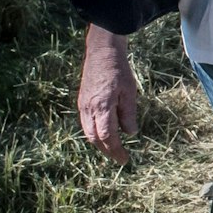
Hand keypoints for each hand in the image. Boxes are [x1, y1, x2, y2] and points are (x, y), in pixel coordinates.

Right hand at [78, 25, 138, 162]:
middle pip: (95, 138)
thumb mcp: (130, 91)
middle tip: (120, 158)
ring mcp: (82, 107)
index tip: (125, 159)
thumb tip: (131, 133)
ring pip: (88, 133)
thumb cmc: (118, 71)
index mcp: (102, 107)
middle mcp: (88, 109)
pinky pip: (85, 124)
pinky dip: (94, 134)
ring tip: (113, 150)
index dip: (115, 150)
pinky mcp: (81, 103)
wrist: (101, 53)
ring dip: (100, 144)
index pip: (106, 136)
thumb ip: (129, 114)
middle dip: (107, 151)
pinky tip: (103, 136)